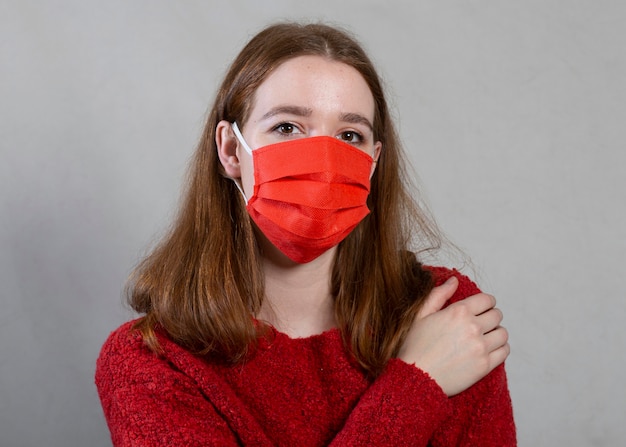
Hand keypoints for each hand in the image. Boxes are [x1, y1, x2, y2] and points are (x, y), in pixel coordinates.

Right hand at [397, 276, 509, 395]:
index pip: (487, 300)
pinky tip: (489, 349)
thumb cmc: (414, 347)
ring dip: (496, 333)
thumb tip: (454, 280)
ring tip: (486, 337)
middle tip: (481, 324)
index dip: (485, 303)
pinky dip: (500, 348)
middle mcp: (473, 327)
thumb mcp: (421, 315)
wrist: (415, 379)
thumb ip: (439, 295)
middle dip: (490, 317)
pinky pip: (504, 351)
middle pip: (497, 315)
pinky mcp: (485, 365)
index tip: (481, 308)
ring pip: (503, 333)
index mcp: (458, 312)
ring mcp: (480, 347)